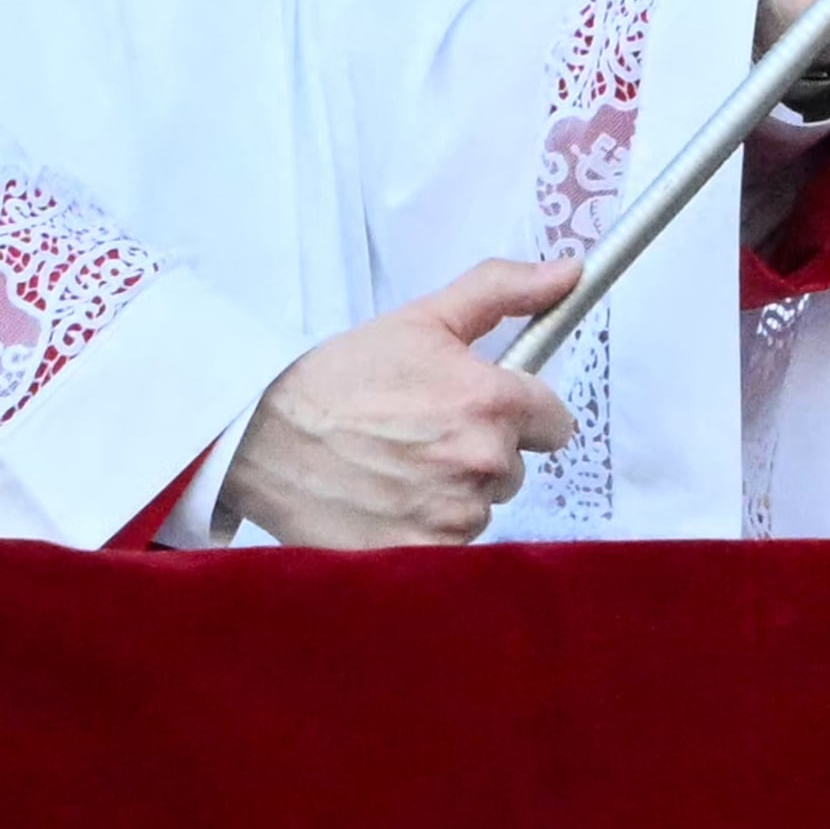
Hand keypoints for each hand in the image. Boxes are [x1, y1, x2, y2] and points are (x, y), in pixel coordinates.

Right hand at [221, 256, 580, 547]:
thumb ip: (504, 290)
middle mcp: (483, 461)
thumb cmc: (341, 377)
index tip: (482, 411)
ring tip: (395, 469)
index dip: (522, 415)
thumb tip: (570, 272)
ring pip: (482, 506)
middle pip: (514, 466)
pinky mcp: (422, 556)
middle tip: (420, 435)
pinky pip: (453, 545)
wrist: (259, 438)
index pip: (555, 423)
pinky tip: (386, 504)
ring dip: (452, 493)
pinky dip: (426, 530)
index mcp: (492, 400)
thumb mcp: (424, 319)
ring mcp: (454, 515)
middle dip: (481, 452)